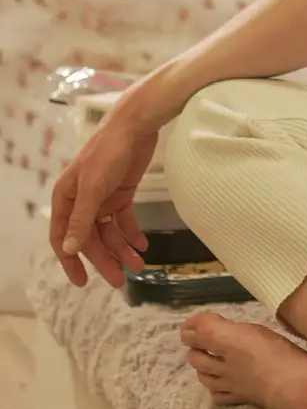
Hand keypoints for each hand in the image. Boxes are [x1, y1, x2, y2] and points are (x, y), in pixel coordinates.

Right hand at [49, 99, 161, 288]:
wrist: (135, 125)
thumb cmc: (108, 152)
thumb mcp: (93, 187)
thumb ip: (82, 219)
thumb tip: (69, 249)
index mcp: (66, 198)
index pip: (62, 237)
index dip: (71, 261)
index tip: (81, 282)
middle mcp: (81, 200)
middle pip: (90, 238)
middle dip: (104, 260)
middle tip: (120, 281)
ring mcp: (102, 197)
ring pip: (109, 232)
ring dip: (121, 249)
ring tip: (139, 266)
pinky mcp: (121, 193)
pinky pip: (124, 220)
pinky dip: (132, 234)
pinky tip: (142, 245)